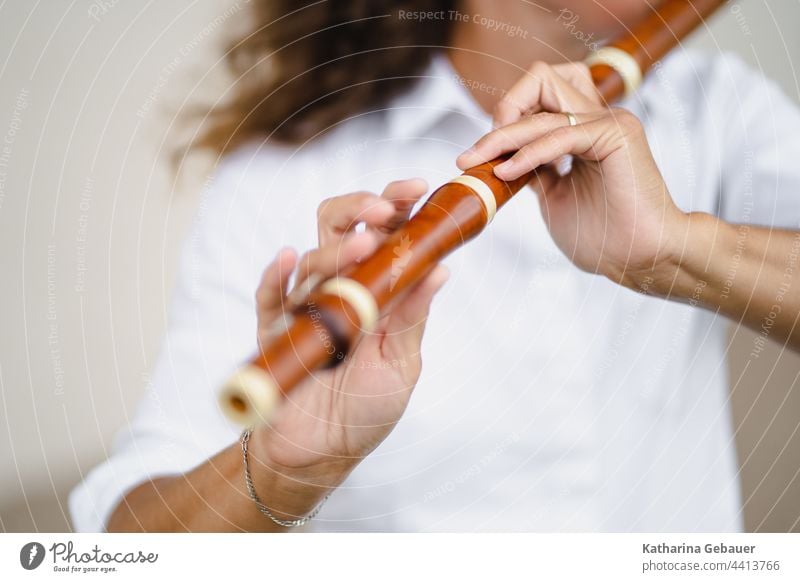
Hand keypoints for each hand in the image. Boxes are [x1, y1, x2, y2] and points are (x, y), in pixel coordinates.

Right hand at [251, 179, 448, 487]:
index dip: (396, 207)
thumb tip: (441, 268)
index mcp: (375, 292)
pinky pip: (269, 298)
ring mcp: (305, 308)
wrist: (323, 454)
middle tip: (384, 211)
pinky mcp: (273, 332)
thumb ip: (413, 316)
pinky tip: (287, 259)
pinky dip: (275, 277)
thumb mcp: (401, 363)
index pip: (383, 236)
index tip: (416, 189)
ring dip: (336, 250)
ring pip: (312, 259)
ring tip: (362, 248)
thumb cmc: (368, 409)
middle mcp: (339, 290)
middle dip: (361, 210)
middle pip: (340, 230)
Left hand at [456, 61, 688, 288]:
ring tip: (479, 162)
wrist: (640, 258)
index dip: (506, 118)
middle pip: (541, 81)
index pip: (539, 97)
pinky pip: (560, 135)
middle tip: (477, 153)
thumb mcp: (553, 197)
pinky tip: (508, 172)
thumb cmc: (604, 237)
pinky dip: (529, 153)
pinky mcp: (617, 134)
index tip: (479, 155)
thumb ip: (534, 171)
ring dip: (504, 136)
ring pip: (544, 108)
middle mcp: (597, 118)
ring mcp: (609, 122)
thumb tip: (503, 160)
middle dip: (503, 113)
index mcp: (584, 129)